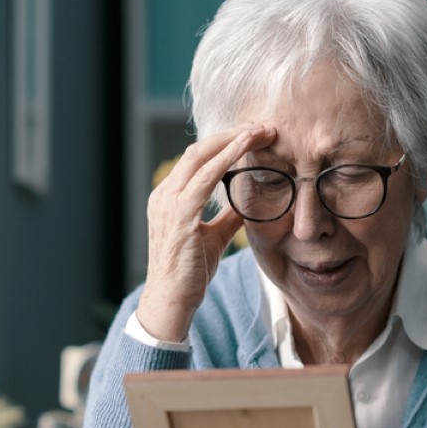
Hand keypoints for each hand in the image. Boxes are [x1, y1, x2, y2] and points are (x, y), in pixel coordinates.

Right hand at [136, 124, 274, 341]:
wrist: (172, 301)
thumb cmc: (189, 273)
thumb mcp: (213, 238)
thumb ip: (227, 218)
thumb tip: (246, 205)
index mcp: (169, 198)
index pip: (196, 160)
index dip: (224, 144)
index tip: (253, 136)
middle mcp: (164, 195)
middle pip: (197, 151)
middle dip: (231, 134)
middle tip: (262, 126)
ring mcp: (168, 203)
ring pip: (200, 158)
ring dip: (232, 141)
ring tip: (259, 131)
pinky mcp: (179, 215)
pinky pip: (204, 178)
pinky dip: (226, 159)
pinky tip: (245, 149)